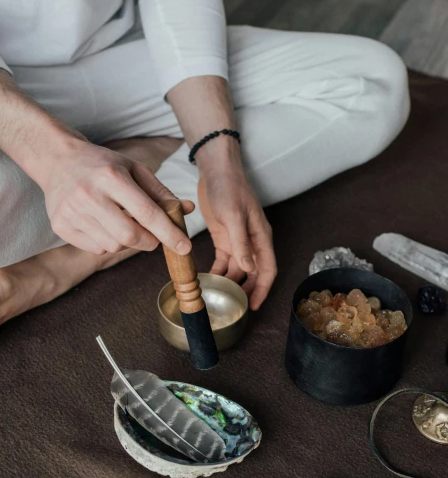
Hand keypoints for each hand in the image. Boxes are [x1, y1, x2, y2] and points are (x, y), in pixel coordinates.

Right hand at [40, 138, 193, 254]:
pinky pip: (95, 249)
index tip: (184, 247)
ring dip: (126, 242)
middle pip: (129, 236)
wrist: (58, 160)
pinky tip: (102, 225)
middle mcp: (89, 194)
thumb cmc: (102, 165)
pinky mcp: (60, 225)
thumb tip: (187, 210)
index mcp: (112, 176)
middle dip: (149, 242)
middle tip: (153, 238)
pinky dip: (107, 243)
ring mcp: (72, 212)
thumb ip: (160, 192)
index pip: (146, 213)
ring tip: (121, 222)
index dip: (169, 233)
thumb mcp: (134, 169)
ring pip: (113, 246)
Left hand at [198, 166, 276, 309]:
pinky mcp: (223, 237)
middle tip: (233, 307)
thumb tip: (248, 269)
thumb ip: (241, 243)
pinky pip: (223, 260)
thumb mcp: (234, 216)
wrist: (216, 170)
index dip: (262, 290)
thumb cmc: (230, 188)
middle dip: (246, 290)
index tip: (253, 306)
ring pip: (237, 269)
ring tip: (219, 297)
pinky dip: (218, 271)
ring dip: (230, 283)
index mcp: (261, 237)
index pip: (267, 270)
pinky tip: (208, 280)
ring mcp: (237, 240)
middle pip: (253, 273)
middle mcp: (252, 242)